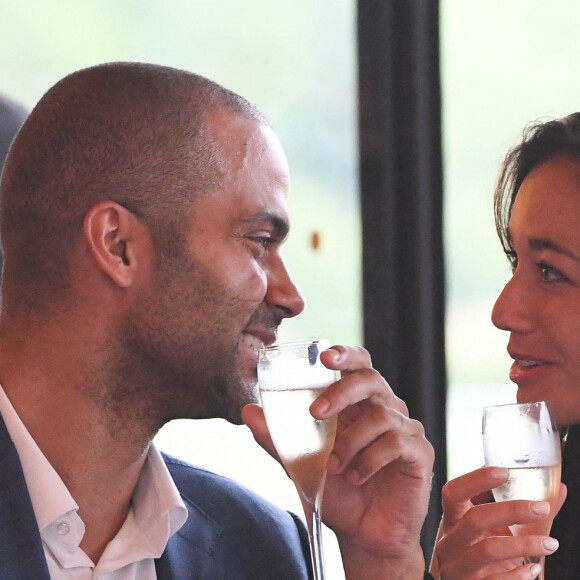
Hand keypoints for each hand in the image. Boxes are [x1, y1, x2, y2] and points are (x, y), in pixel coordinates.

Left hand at [243, 344, 433, 579]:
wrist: (363, 535)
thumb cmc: (337, 493)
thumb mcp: (301, 464)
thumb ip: (278, 438)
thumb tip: (247, 411)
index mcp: (358, 404)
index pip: (358, 364)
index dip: (345, 355)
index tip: (324, 357)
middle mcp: (384, 409)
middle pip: (370, 379)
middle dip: (341, 392)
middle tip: (316, 414)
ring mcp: (405, 429)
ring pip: (381, 415)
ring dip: (351, 442)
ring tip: (335, 467)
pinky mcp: (420, 452)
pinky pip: (396, 442)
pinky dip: (370, 460)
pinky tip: (358, 477)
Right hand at [430, 467, 565, 579]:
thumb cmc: (486, 555)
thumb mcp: (498, 531)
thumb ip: (523, 511)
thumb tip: (559, 490)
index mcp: (453, 520)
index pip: (453, 492)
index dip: (475, 480)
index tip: (504, 472)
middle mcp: (449, 542)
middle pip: (474, 519)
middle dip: (511, 511)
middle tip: (542, 508)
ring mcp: (455, 567)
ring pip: (486, 550)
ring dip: (523, 545)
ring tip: (550, 544)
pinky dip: (518, 575)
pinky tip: (534, 570)